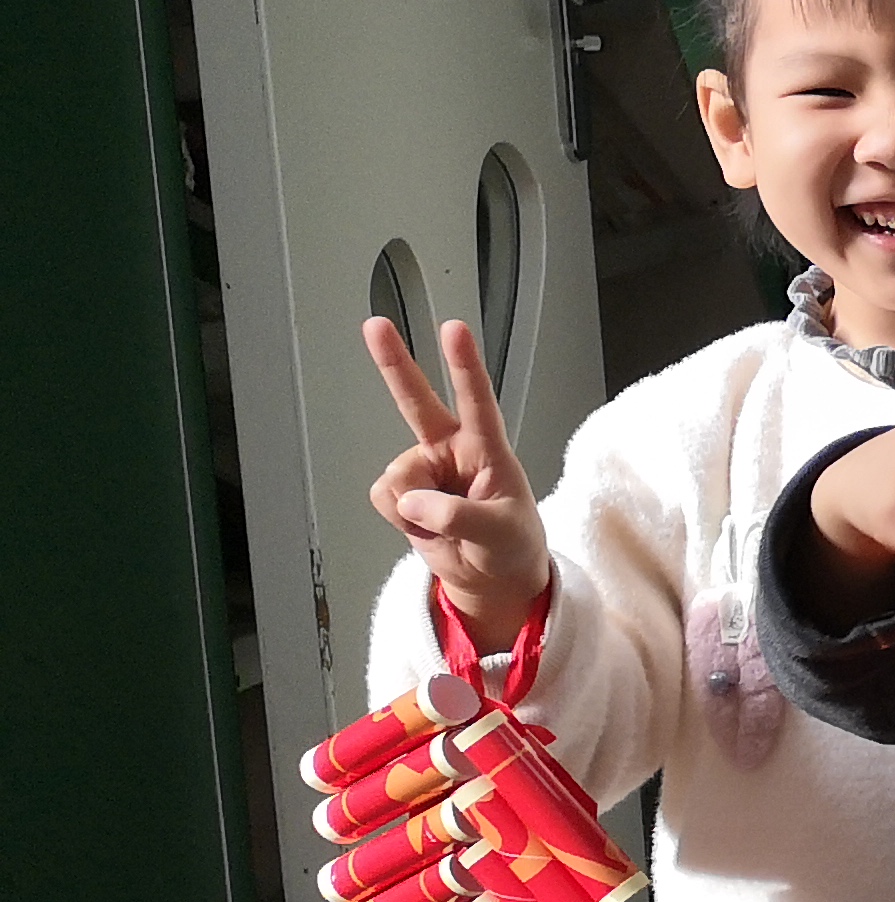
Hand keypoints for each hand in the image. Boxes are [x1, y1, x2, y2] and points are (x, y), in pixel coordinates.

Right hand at [366, 316, 549, 647]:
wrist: (492, 576)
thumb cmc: (512, 543)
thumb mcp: (500, 532)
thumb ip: (459, 516)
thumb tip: (413, 502)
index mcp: (488, 448)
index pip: (477, 400)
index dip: (464, 366)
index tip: (454, 329)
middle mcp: (452, 449)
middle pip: (417, 401)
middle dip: (394, 363)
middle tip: (375, 325)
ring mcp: (424, 468)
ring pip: (398, 476)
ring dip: (414, 507)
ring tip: (446, 522)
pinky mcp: (402, 490)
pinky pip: (385, 498)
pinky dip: (399, 517)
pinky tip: (422, 523)